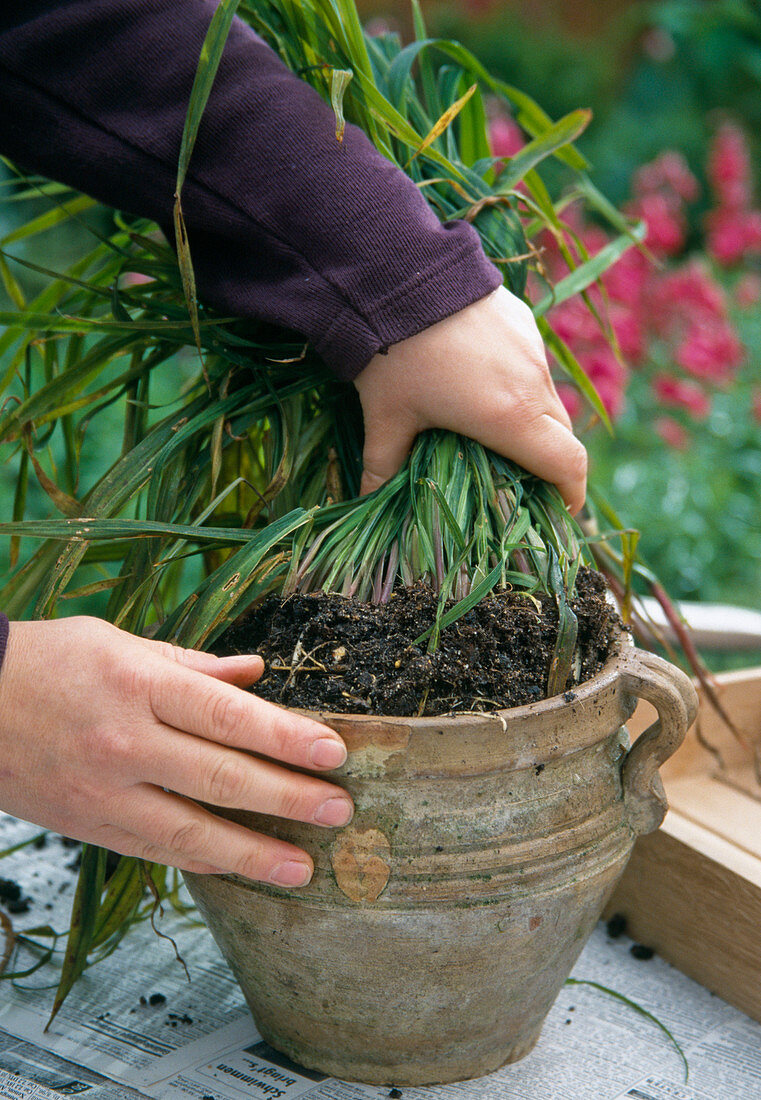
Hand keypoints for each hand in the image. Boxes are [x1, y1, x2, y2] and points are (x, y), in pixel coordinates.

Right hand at [0, 617, 352, 885]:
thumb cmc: (48, 661)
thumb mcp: (119, 643)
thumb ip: (192, 663)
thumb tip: (254, 672)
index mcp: (136, 684)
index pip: (226, 715)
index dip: (285, 736)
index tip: (334, 752)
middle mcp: (123, 742)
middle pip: (221, 777)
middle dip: (288, 797)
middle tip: (339, 809)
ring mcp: (103, 792)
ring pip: (190, 832)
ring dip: (254, 852)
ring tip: (303, 866)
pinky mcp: (88, 825)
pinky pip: (155, 850)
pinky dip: (203, 861)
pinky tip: (240, 868)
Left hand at [354, 285, 586, 513]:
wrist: (397, 272)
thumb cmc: (394, 354)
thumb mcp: (386, 417)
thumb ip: (383, 466)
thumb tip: (369, 500)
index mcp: (511, 416)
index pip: (568, 464)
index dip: (572, 494)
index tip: (560, 510)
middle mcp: (533, 383)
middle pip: (560, 435)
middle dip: (548, 461)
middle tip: (520, 478)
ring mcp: (532, 348)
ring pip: (546, 398)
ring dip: (532, 420)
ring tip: (493, 429)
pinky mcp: (522, 321)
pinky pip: (532, 364)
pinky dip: (518, 383)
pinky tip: (479, 381)